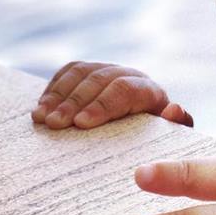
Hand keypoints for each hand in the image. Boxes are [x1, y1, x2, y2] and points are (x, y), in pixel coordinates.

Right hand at [31, 61, 193, 129]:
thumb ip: (175, 127)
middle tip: (55, 125)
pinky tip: (39, 109)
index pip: (124, 90)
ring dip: (57, 96)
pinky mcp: (87, 72)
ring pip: (79, 74)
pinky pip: (67, 73)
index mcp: (150, 92)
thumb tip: (174, 110)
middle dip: (73, 102)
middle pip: (97, 80)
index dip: (101, 105)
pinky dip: (51, 90)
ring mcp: (106, 71)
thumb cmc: (156, 143)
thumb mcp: (169, 140)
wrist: (146, 133)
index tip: (81, 124)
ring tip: (42, 120)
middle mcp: (128, 75)